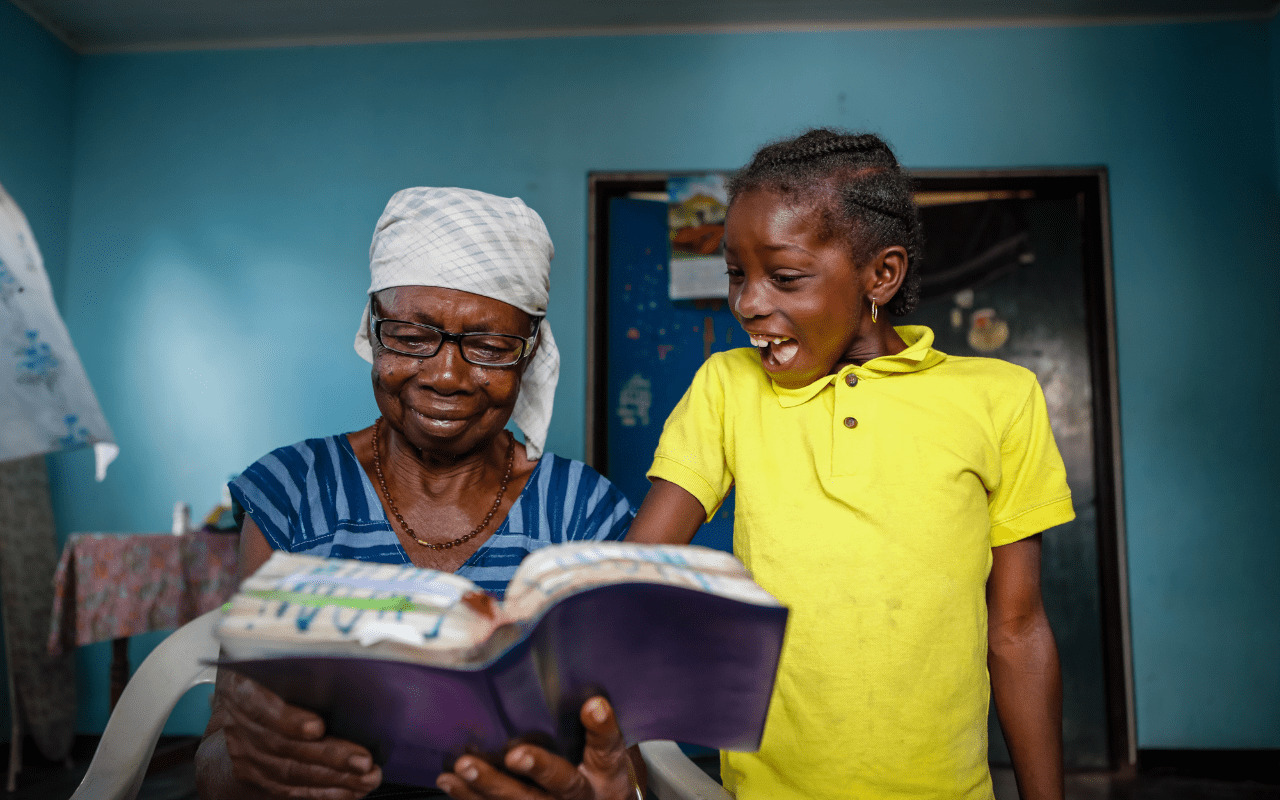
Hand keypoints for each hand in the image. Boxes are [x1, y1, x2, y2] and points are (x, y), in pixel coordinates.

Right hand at [220, 671, 383, 798]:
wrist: (238, 709)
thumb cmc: (271, 679)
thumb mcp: (277, 662)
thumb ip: (302, 663)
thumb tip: (346, 662)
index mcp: (240, 687)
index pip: (260, 707)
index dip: (289, 721)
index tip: (318, 727)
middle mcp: (237, 724)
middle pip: (283, 746)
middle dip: (328, 756)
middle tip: (363, 761)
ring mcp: (245, 755)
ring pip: (289, 773)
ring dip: (333, 779)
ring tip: (366, 778)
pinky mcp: (256, 778)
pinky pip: (290, 790)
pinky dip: (324, 792)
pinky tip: (351, 790)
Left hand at [436, 697, 637, 799]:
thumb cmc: (595, 770)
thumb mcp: (604, 747)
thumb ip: (589, 721)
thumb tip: (571, 676)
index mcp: (606, 770)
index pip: (608, 746)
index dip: (602, 728)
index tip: (593, 706)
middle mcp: (582, 793)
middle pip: (563, 783)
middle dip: (539, 769)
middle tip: (515, 754)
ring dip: (492, 785)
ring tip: (467, 766)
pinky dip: (469, 797)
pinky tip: (451, 781)